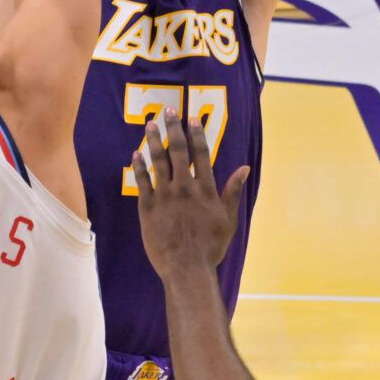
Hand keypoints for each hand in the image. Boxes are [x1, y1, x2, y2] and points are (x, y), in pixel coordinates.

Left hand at [133, 110, 249, 274]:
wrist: (186, 267)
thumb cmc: (211, 246)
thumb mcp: (229, 219)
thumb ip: (233, 191)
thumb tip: (245, 168)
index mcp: (205, 189)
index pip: (201, 155)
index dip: (196, 135)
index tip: (191, 119)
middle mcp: (184, 187)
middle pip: (178, 152)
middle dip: (173, 129)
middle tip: (168, 111)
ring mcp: (165, 196)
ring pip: (158, 162)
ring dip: (153, 141)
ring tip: (150, 125)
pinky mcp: (148, 208)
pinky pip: (142, 182)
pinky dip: (138, 167)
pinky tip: (135, 154)